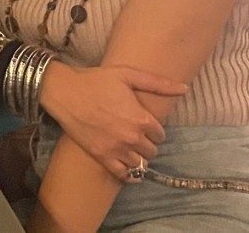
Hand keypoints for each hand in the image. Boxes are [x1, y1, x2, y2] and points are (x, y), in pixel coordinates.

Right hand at [40, 61, 187, 181]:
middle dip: (147, 144)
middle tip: (137, 136)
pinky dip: (129, 174)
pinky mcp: (101, 156)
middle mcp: (132, 137)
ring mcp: (117, 149)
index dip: (154, 130)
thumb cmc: (95, 80)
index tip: (145, 125)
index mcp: (141, 118)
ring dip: (138, 158)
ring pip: (140, 164)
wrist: (64, 91)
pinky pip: (123, 174)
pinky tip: (128, 167)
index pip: (161, 135)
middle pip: (152, 151)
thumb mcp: (127, 75)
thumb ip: (158, 83)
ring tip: (131, 149)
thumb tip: (184, 88)